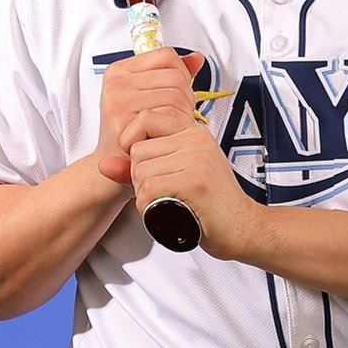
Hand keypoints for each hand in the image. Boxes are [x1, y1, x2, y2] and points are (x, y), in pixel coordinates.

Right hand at [95, 48, 203, 186]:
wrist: (110, 168)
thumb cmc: (130, 133)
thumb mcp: (149, 96)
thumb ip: (172, 75)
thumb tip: (196, 59)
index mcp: (120, 71)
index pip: (167, 56)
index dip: (181, 74)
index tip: (176, 93)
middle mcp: (117, 83)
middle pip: (176, 76)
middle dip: (186, 98)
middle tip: (176, 116)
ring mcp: (118, 100)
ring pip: (176, 95)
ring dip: (182, 115)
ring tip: (171, 127)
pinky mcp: (123, 121)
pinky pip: (168, 116)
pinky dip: (175, 128)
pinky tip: (166, 136)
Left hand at [118, 107, 260, 259]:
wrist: (244, 228)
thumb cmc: (210, 204)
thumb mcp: (176, 175)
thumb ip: (141, 166)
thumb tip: (103, 164)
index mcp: (193, 132)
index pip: (146, 118)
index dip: (131, 140)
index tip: (137, 164)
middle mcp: (196, 140)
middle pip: (138, 151)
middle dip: (139, 178)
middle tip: (159, 193)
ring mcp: (197, 159)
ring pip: (141, 172)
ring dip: (143, 195)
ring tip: (164, 203)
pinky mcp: (195, 181)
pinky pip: (150, 189)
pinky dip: (148, 207)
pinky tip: (164, 212)